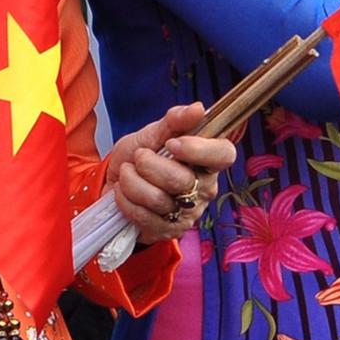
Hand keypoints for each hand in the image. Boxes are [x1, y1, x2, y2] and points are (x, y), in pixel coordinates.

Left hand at [108, 105, 237, 245]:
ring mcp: (189, 212)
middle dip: (150, 165)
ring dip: (132, 182)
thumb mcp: (152, 133)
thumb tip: (199, 108)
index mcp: (208, 160)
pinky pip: (145, 218)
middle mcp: (205, 188)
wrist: (115, 184)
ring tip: (126, 174)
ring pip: (159, 200)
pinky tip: (123, 193)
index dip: (200, 150)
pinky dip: (126, 202)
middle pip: (182, 180)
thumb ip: (174, 122)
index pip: (224, 155)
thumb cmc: (139, 157)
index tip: (172, 144)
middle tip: (137, 156)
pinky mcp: (170, 230)